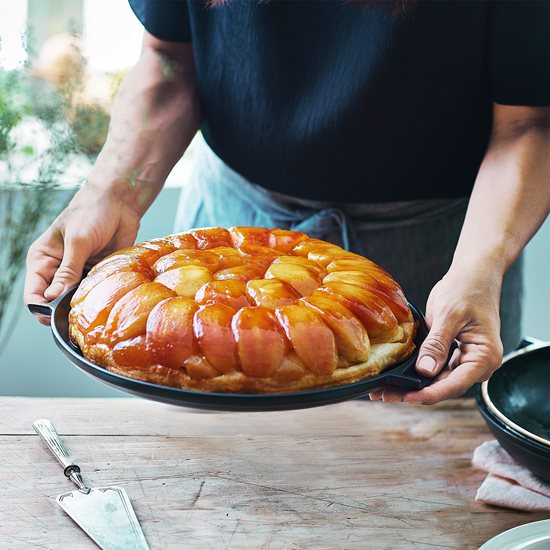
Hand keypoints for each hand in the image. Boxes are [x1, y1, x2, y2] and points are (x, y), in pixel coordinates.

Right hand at [24, 181, 140, 324]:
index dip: (42, 309)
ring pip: (76, 300)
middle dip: (65, 311)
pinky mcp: (98, 273)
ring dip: (84, 305)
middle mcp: (58, 270)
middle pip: (55, 302)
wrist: (120, 202)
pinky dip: (99, 297)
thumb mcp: (78, 241)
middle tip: (80, 313)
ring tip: (94, 306)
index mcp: (43, 260)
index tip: (57, 315)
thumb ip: (68, 270)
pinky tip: (107, 298)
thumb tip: (54, 298)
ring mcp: (79, 273)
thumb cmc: (92, 213)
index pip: (34, 294)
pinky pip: (95, 292)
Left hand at [369, 266, 503, 403]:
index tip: (406, 397)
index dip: (428, 394)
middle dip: (415, 392)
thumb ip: (437, 344)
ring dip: (413, 385)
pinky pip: (435, 368)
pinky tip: (397, 375)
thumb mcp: (448, 315)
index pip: (454, 384)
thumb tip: (425, 371)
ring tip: (385, 390)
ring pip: (437, 380)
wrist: (473, 273)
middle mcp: (478, 363)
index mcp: (484, 356)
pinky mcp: (454, 353)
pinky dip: (417, 372)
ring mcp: (466, 359)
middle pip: (444, 386)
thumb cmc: (467, 289)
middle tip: (384, 395)